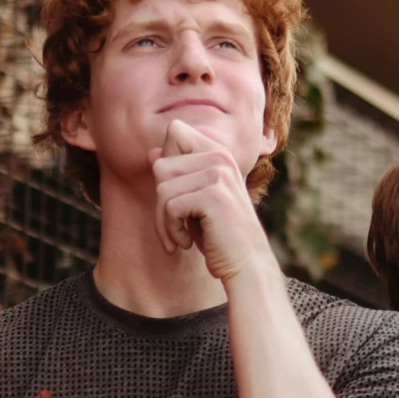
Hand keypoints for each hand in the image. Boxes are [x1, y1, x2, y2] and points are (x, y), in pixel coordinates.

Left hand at [152, 119, 278, 283]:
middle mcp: (220, 158)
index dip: (165, 165)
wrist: (247, 265)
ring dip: (163, 221)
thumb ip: (178, 176)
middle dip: (159, 202)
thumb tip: (152, 152)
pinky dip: (171, 230)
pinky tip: (186, 243)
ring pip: (162, 189)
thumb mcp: (195, 201)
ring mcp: (219, 175)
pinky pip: (170, 207)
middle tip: (173, 226)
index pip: (174, 132)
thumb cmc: (218, 235)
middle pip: (161, 166)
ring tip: (179, 236)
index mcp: (218, 153)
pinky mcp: (214, 196)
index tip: (175, 196)